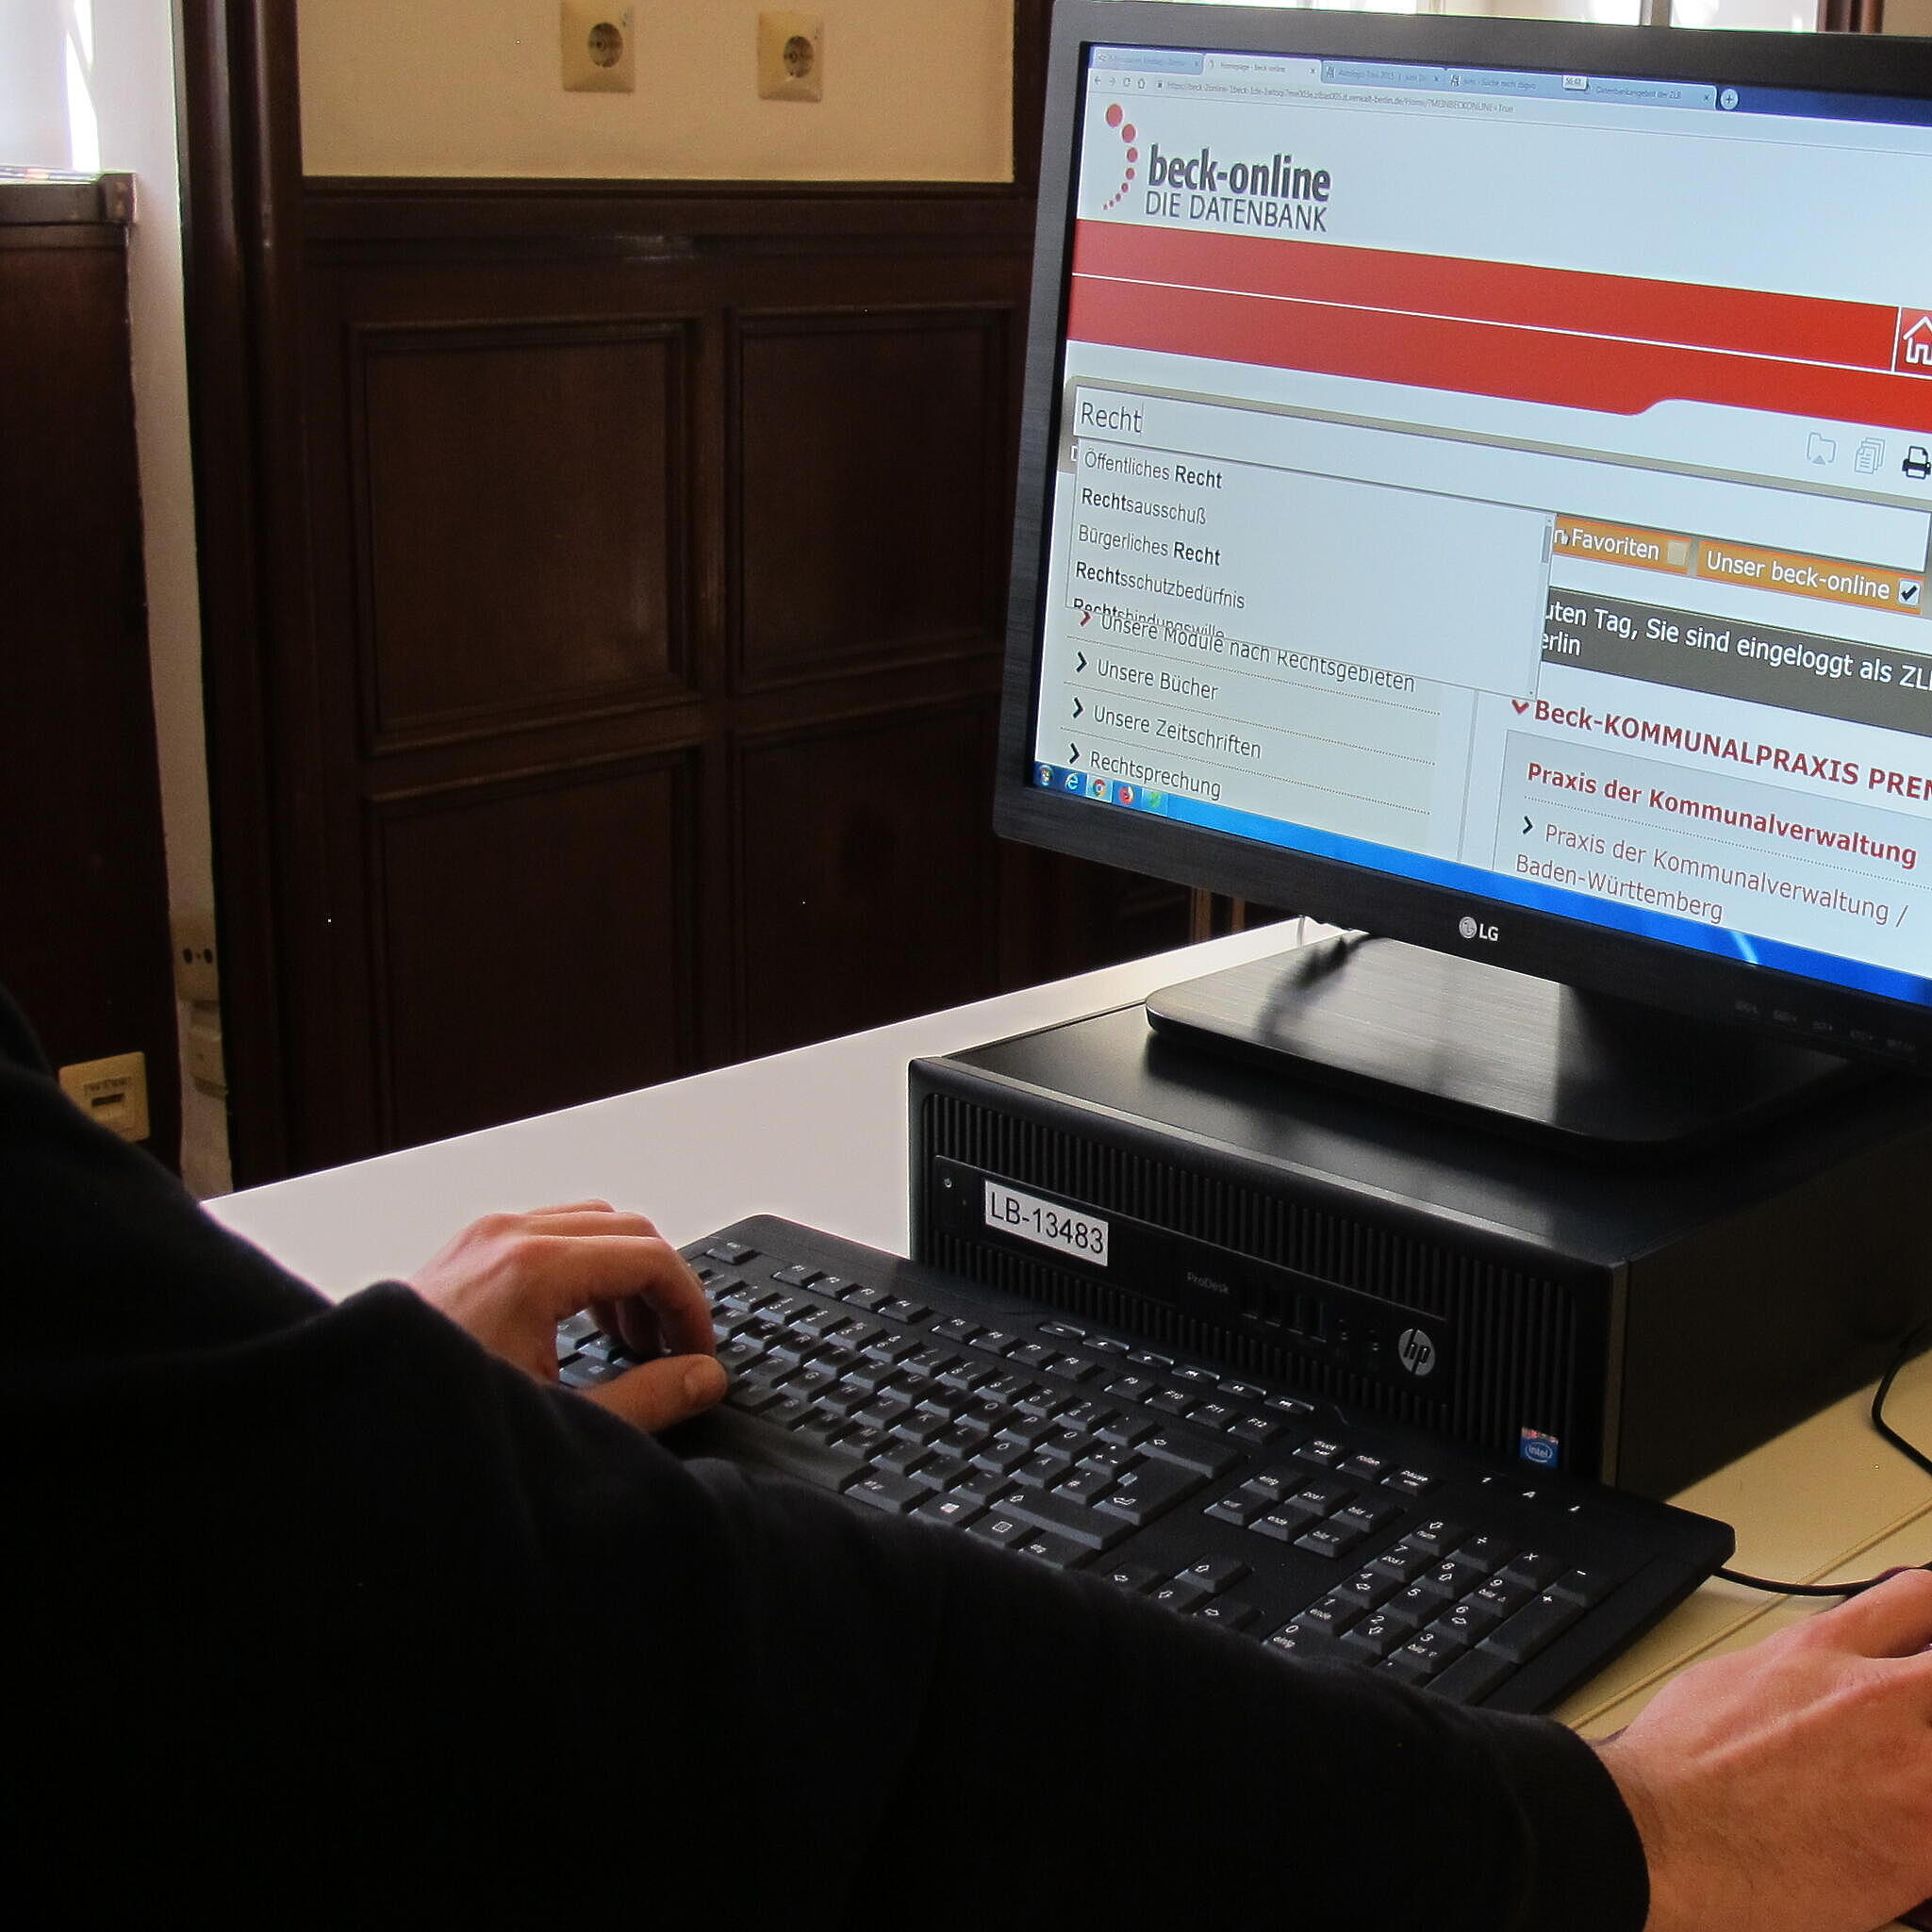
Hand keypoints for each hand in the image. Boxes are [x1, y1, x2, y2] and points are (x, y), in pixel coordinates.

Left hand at [411, 1201, 726, 1432]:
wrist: (345, 1425)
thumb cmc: (432, 1423)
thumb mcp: (558, 1421)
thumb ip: (647, 1399)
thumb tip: (702, 1378)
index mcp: (533, 1267)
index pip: (650, 1257)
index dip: (689, 1306)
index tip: (698, 1351)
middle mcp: (506, 1235)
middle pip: (627, 1230)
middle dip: (661, 1288)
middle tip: (672, 1348)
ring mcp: (480, 1237)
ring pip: (589, 1224)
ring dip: (623, 1273)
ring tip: (628, 1341)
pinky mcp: (462, 1250)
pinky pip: (547, 1233)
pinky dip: (582, 1268)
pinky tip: (579, 1325)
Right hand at [1596, 1567, 1931, 1931]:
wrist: (1664, 1834)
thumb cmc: (1680, 1764)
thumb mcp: (1733, 1674)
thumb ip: (1797, 1668)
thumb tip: (1816, 1675)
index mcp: (1823, 1650)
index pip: (1919, 1600)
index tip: (1929, 1650)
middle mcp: (1873, 1699)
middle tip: (1918, 1729)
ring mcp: (1907, 1773)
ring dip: (1927, 1772)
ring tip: (1897, 1794)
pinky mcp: (1920, 1848)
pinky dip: (1925, 1838)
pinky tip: (1897, 1847)